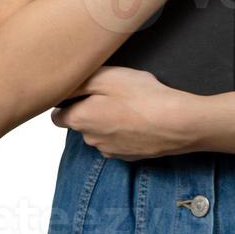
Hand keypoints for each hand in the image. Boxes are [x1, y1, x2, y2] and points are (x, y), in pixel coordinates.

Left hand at [49, 66, 202, 161]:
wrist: (177, 124)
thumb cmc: (142, 98)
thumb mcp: (106, 77)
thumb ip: (79, 82)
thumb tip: (63, 86)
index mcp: (80, 120)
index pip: (56, 116)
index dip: (66, 101)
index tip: (81, 90)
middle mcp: (90, 140)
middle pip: (80, 123)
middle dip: (90, 108)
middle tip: (111, 92)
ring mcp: (110, 151)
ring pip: (101, 132)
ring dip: (109, 120)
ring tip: (130, 104)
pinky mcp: (129, 156)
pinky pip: (119, 141)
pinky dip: (125, 131)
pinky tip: (140, 119)